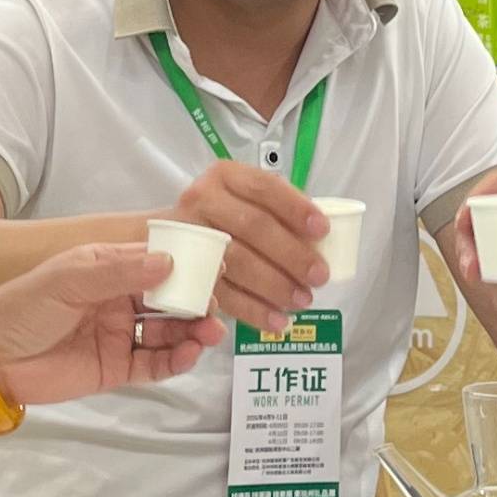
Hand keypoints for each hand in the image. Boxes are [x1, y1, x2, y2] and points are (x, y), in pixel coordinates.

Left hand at [0, 237, 225, 408]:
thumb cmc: (26, 307)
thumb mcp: (68, 279)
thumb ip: (119, 271)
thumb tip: (170, 263)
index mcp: (107, 269)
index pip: (155, 261)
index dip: (185, 264)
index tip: (215, 266)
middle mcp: (119, 300)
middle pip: (168, 299)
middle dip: (195, 301)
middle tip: (216, 306)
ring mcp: (120, 335)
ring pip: (168, 332)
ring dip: (193, 331)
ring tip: (211, 332)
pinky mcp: (117, 369)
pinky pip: (155, 364)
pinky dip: (176, 360)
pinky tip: (190, 353)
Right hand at [164, 159, 328, 330]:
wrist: (174, 236)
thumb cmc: (226, 217)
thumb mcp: (248, 200)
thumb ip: (278, 212)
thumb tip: (321, 242)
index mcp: (225, 177)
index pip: (264, 187)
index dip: (295, 208)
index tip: (322, 229)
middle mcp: (203, 201)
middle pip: (253, 226)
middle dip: (291, 253)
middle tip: (319, 275)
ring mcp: (192, 237)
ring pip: (238, 261)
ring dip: (275, 284)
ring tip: (302, 299)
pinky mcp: (187, 274)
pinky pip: (224, 294)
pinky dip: (254, 310)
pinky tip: (277, 320)